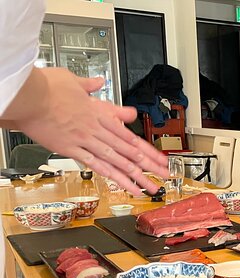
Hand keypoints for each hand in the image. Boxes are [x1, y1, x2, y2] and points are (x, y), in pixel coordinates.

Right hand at [15, 68, 168, 194]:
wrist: (28, 96)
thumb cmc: (47, 88)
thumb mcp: (74, 81)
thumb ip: (89, 85)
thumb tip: (98, 82)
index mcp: (101, 115)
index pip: (131, 136)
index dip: (148, 149)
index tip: (160, 158)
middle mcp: (98, 130)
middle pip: (130, 151)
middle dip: (150, 165)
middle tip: (165, 175)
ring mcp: (87, 141)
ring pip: (118, 161)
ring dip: (136, 176)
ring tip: (150, 187)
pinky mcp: (72, 149)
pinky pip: (97, 166)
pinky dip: (113, 177)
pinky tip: (125, 186)